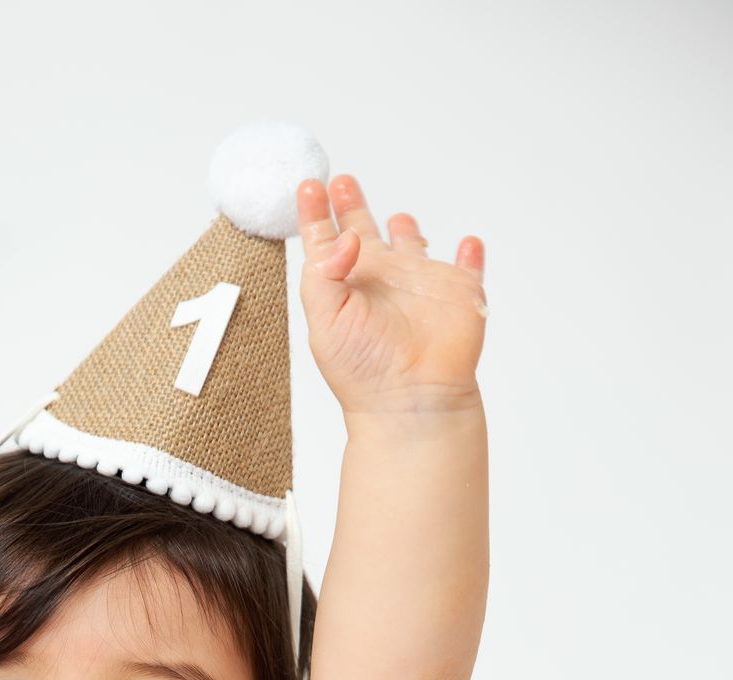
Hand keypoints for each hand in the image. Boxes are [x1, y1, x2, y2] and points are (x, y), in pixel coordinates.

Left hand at [295, 175, 485, 417]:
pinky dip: (470, 255)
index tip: (308, 185)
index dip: (315, 213)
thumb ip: (324, 273)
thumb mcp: (325, 320)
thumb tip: (348, 236)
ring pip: (412, 248)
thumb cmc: (362, 370)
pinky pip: (467, 268)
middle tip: (341, 180)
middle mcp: (380, 280)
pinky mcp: (458, 293)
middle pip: (363, 232)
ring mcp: (420, 285)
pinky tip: (469, 244)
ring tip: (400, 218)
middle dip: (352, 206)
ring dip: (408, 231)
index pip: (324, 241)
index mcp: (345, 284)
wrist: (410, 401)